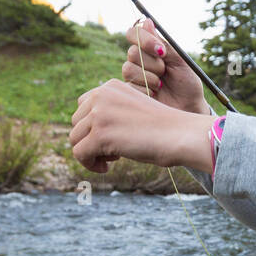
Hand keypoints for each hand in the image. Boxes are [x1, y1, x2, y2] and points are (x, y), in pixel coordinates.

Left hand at [69, 79, 211, 174]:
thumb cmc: (163, 130)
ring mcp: (99, 114)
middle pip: (76, 123)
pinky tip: (107, 168)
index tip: (112, 139)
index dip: (93, 127)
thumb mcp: (132, 113)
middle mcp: (101, 95)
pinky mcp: (100, 134)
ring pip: (75, 138)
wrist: (180, 135)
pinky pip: (79, 153)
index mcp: (110, 86)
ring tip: (112, 160)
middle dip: (90, 140)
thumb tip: (82, 137)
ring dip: (91, 153)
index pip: (84, 106)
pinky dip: (90, 165)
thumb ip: (110, 115)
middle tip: (113, 152)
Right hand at [122, 17, 206, 114]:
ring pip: (128, 69)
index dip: (144, 40)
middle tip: (165, 72)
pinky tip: (155, 95)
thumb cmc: (187, 83)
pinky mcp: (131, 92)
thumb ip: (163, 43)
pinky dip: (146, 90)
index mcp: (150, 48)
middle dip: (153, 64)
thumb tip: (147, 21)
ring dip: (149, 78)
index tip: (161, 51)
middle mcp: (139, 60)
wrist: (189, 107)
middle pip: (132, 53)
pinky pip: (130, 86)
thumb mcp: (179, 60)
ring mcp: (134, 76)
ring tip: (161, 85)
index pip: (134, 33)